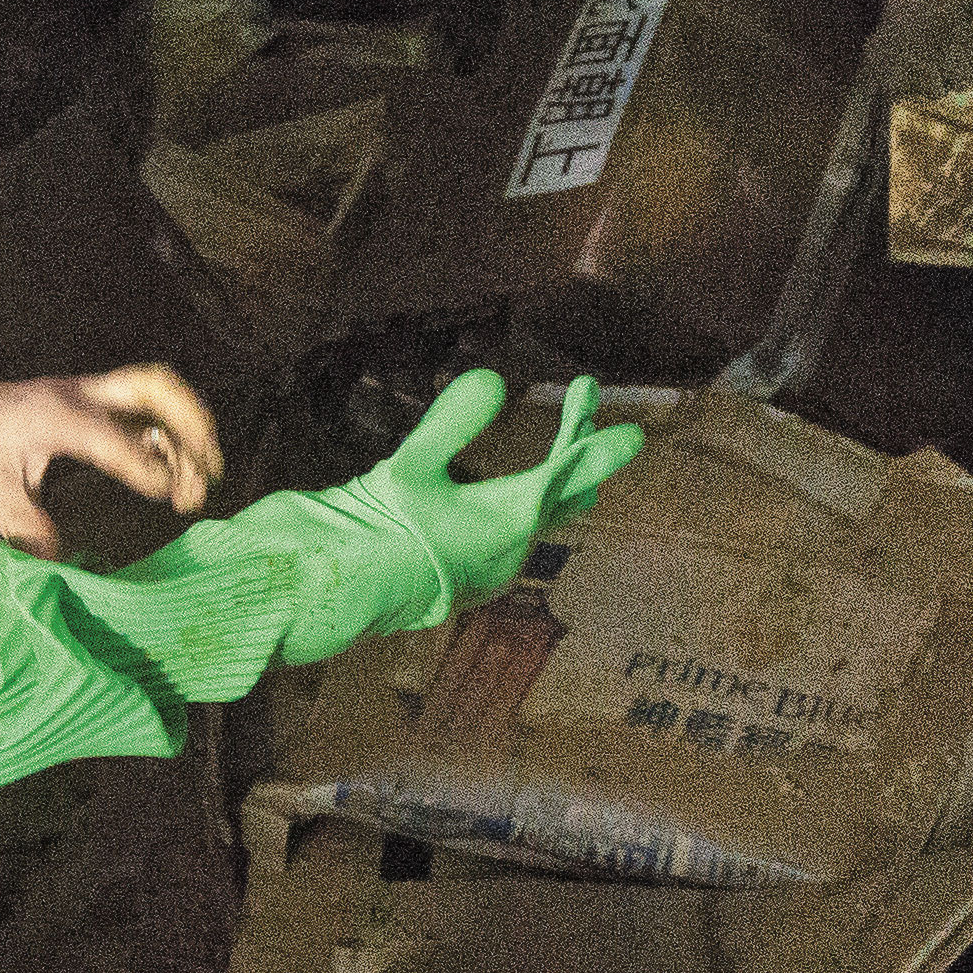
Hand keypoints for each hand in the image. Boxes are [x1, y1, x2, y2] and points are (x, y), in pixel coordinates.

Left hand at [0, 365, 221, 554]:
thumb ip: (25, 528)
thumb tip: (57, 564)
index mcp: (50, 417)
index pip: (106, 435)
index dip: (140, 463)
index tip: (168, 496)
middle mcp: (79, 395)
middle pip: (150, 386)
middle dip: (190, 423)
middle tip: (210, 472)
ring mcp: (94, 393)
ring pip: (158, 389)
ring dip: (192, 425)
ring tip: (207, 475)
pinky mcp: (102, 401)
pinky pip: (151, 404)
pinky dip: (176, 431)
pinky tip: (181, 470)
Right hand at [250, 367, 650, 670]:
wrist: (339, 592)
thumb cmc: (375, 527)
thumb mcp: (411, 467)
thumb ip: (453, 422)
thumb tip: (495, 380)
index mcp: (510, 518)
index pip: (568, 473)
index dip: (598, 445)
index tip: (634, 431)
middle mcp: (513, 549)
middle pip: (562, 499)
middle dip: (579, 459)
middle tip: (593, 420)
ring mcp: (494, 571)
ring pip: (540, 524)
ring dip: (553, 488)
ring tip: (569, 466)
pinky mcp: (471, 582)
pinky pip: (513, 543)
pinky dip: (522, 515)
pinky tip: (504, 509)